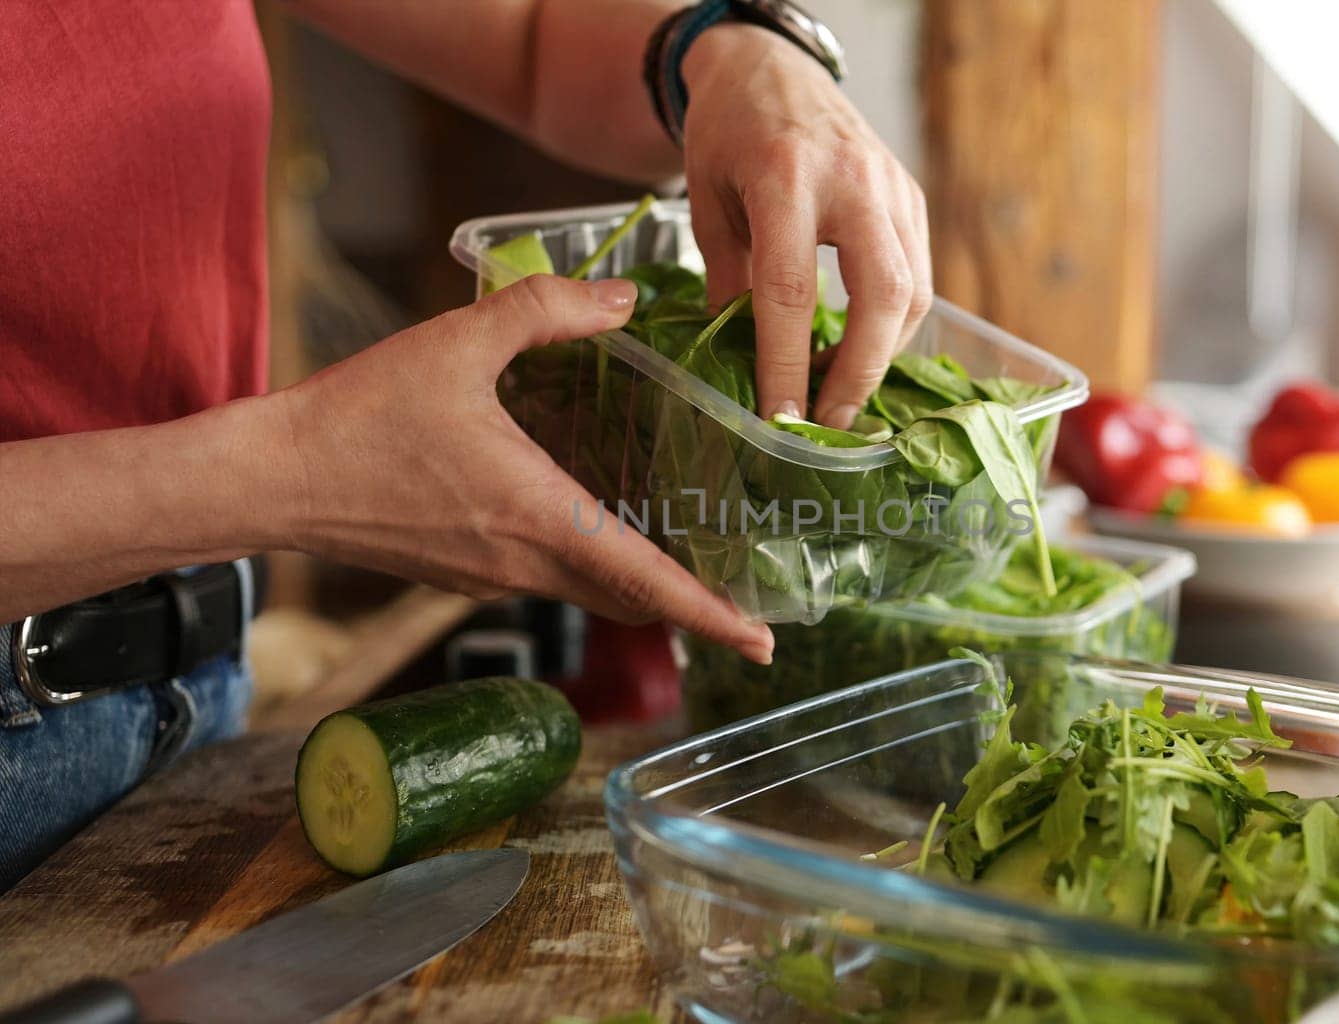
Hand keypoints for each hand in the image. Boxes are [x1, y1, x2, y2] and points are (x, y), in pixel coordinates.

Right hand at [275, 274, 774, 663]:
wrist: (277, 477)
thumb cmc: (365, 414)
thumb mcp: (460, 343)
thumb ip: (549, 311)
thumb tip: (627, 299)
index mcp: (542, 519)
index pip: (648, 581)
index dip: (711, 614)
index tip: (763, 641)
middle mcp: (527, 565)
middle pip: (633, 600)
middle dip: (694, 606)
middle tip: (747, 595)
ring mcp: (496, 579)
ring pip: (593, 594)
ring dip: (644, 586)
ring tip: (692, 562)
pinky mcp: (468, 575)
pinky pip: (553, 582)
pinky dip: (594, 571)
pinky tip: (602, 531)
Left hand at [681, 24, 932, 428]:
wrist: (769, 65)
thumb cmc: (727, 133)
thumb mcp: (707, 204)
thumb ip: (727, 282)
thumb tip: (740, 364)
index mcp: (784, 177)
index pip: (791, 290)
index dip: (787, 364)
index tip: (780, 418)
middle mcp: (852, 181)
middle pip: (883, 296)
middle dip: (860, 372)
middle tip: (829, 422)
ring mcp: (892, 187)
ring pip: (914, 293)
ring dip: (881, 353)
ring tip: (839, 391)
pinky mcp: (911, 196)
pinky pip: (917, 276)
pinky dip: (893, 323)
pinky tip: (861, 347)